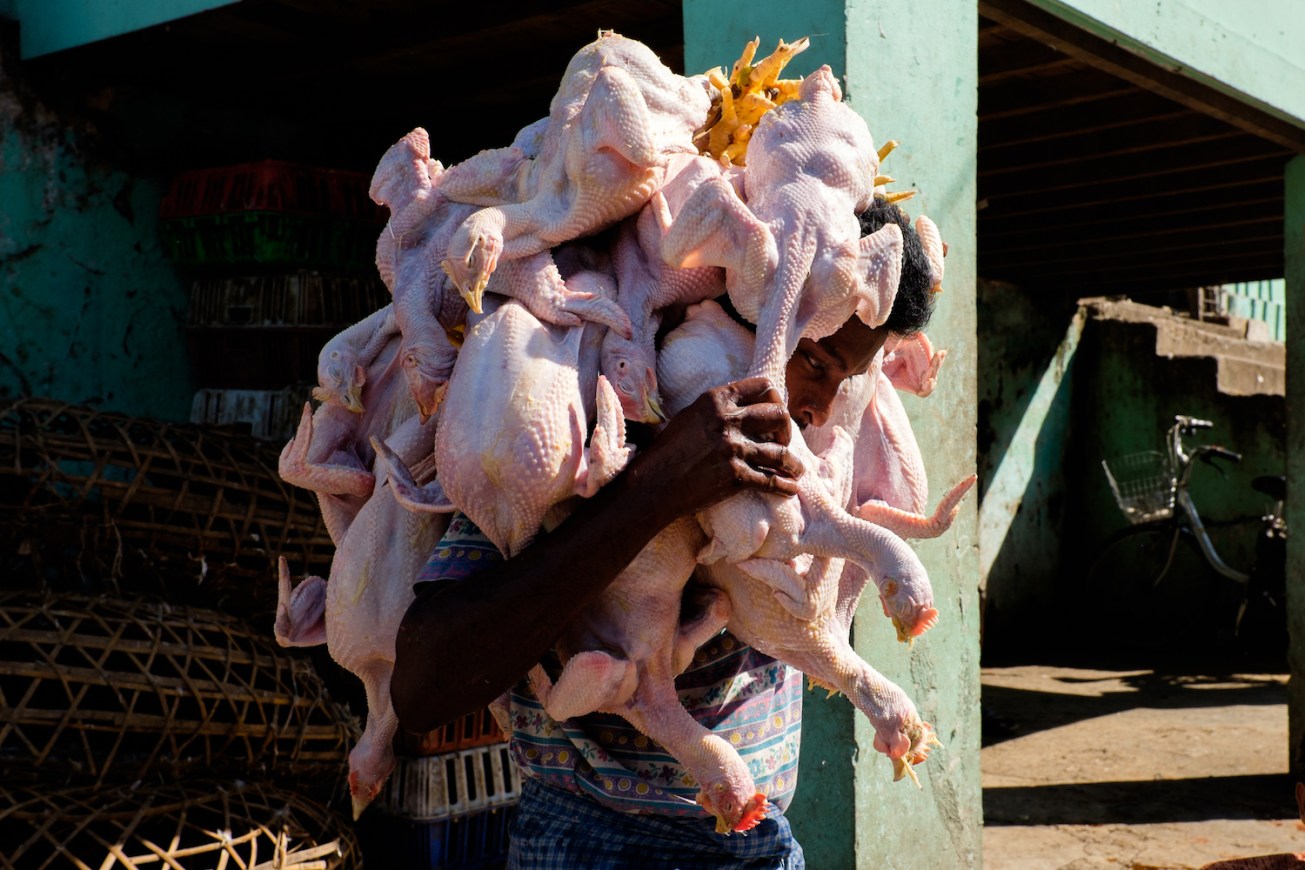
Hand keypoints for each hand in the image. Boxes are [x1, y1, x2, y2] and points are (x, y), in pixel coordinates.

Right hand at [636, 377, 803, 516]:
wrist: (652, 485)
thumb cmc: (666, 452)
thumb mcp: (689, 416)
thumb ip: (716, 408)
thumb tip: (739, 407)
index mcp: (716, 399)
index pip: (762, 385)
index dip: (775, 399)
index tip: (776, 413)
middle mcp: (728, 420)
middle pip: (779, 415)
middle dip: (787, 430)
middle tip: (782, 441)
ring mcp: (733, 448)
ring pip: (780, 452)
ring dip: (793, 463)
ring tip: (796, 470)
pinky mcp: (736, 476)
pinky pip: (772, 480)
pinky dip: (785, 487)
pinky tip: (790, 489)